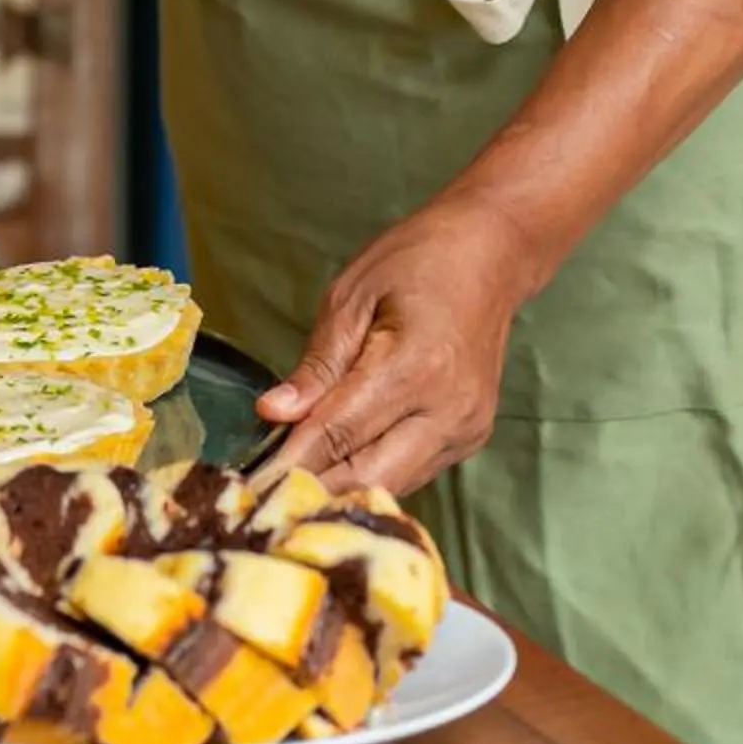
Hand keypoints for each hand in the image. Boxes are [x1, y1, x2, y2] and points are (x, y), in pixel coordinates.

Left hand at [253, 196, 538, 496]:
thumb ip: (316, 365)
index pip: (340, 433)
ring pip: (393, 485)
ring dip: (342, 486)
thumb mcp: (350, 297)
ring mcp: (467, 429)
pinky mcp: (472, 437)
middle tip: (264, 490)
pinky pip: (414, 470)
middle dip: (314, 488)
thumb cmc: (414, 261)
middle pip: (370, 478)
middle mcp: (448, 411)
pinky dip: (374, 471)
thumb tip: (273, 414)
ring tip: (293, 478)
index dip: (290, 461)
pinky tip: (340, 460)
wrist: (491, 253)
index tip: (251, 483)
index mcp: (414, 367)